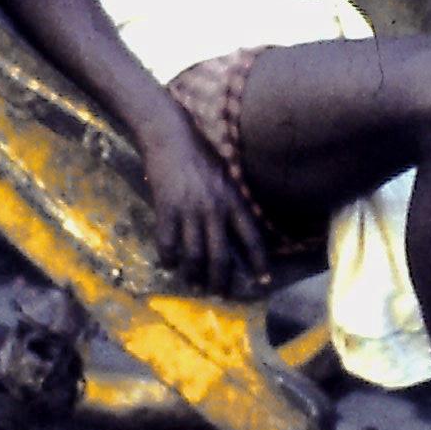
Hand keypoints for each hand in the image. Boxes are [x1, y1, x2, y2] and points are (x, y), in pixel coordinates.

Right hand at [139, 119, 268, 297]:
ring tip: (194, 285)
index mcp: (233, 200)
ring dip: (194, 275)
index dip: (259, 263)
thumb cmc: (199, 154)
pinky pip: (168, 243)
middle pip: (221, 255)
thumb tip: (238, 229)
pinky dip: (168, 258)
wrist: (170, 135)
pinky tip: (169, 264)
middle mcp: (215, 208)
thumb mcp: (225, 176)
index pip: (252, 238)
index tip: (264, 281)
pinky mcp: (166, 209)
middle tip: (220, 294)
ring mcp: (189, 210)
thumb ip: (232, 202)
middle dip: (222, 280)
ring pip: (194, 255)